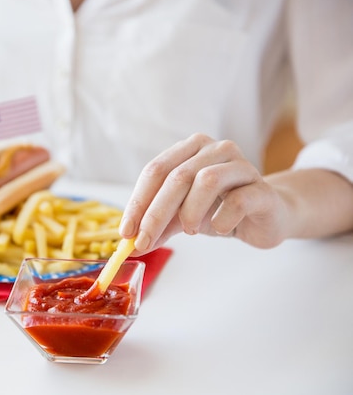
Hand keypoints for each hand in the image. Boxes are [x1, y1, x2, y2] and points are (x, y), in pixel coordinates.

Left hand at [119, 133, 289, 253]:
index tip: (126, 232)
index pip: (155, 171)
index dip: (138, 202)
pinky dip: (221, 219)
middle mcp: (215, 150)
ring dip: (189, 212)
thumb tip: (130, 244)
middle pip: (177, 177)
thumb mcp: (182, 217)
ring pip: (207, 180)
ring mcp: (241, 165)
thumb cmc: (220, 209)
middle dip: (155, 214)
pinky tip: (218, 229)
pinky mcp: (262, 188)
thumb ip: (158, 227)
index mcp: (190, 149)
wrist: (268, 214)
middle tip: (143, 242)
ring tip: (188, 230)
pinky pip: (238, 200)